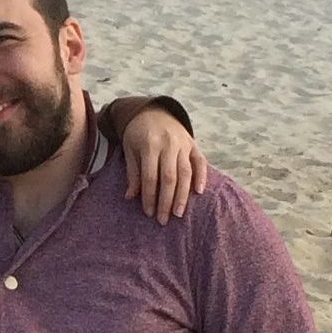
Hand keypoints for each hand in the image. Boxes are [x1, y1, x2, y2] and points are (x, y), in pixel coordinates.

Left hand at [120, 109, 206, 224]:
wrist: (153, 112)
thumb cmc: (138, 134)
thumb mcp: (130, 150)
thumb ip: (132, 173)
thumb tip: (131, 197)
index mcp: (150, 145)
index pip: (151, 177)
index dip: (150, 197)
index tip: (149, 213)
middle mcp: (169, 144)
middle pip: (170, 178)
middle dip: (167, 201)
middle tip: (163, 220)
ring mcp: (183, 144)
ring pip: (186, 173)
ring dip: (183, 195)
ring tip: (179, 213)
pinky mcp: (193, 144)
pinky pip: (200, 162)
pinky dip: (201, 177)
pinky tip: (199, 192)